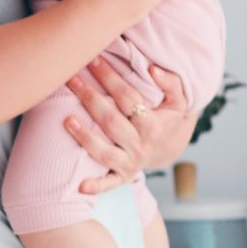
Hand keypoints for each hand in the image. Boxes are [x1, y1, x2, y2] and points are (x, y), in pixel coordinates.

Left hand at [62, 60, 196, 196]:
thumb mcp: (180, 101)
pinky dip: (96, 187)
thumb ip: (171, 83)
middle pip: (111, 121)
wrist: (172, 149)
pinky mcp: (122, 176)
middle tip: (71, 79)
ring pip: (104, 152)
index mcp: (153, 125)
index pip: (128, 98)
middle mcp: (140, 145)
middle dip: (90, 99)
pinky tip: (79, 186)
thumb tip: (151, 68)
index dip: (110, 78)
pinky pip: (108, 184)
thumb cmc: (170, 118)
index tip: (93, 60)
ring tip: (66, 120)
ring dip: (85, 138)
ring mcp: (130, 163)